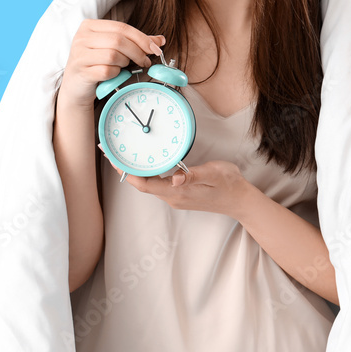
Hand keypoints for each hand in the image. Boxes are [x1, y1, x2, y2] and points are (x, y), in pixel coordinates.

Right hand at [57, 19, 164, 110]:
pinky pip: (107, 71)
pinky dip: (115, 74)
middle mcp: (82, 37)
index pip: (122, 27)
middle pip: (119, 40)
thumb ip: (136, 41)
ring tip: (125, 67)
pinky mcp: (81, 71)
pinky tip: (114, 74)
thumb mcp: (114, 48)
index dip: (142, 38)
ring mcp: (79, 54)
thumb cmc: (97, 63)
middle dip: (137, 52)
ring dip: (125, 63)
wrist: (76, 86)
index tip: (156, 49)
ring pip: (113, 55)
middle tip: (145, 61)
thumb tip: (161, 40)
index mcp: (89, 25)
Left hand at [107, 159, 253, 219]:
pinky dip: (146, 173)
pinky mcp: (179, 194)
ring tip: (122, 154)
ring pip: (148, 184)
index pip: (144, 184)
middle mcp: (172, 197)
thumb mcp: (214, 174)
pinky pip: (156, 184)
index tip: (113, 158)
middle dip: (124, 169)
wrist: (240, 200)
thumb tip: (175, 177)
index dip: (126, 172)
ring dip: (134, 171)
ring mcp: (175, 197)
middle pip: (141, 184)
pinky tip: (144, 162)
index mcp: (177, 192)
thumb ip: (194, 175)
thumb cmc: (229, 184)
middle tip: (110, 151)